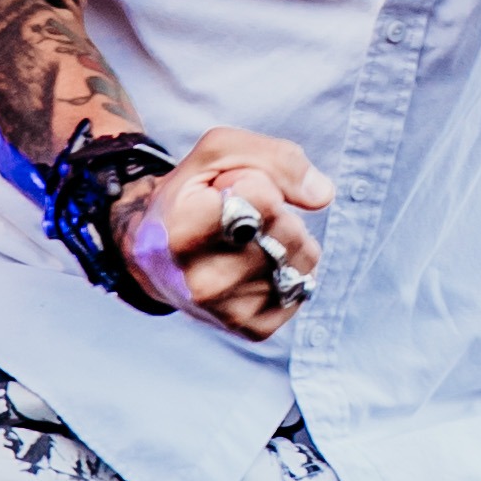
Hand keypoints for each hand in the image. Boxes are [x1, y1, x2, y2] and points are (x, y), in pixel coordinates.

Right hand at [118, 127, 329, 339]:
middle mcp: (205, 281)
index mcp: (185, 232)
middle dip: (278, 210)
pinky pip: (305, 285)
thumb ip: (274, 158)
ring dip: (289, 238)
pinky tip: (260, 264)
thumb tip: (323, 195)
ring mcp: (229, 310)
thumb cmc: (191, 196)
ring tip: (251, 239)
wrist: (157, 257)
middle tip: (240, 217)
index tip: (228, 191)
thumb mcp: (217, 153)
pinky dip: (291, 267)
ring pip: (304, 257)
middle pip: (289, 228)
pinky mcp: (253, 328)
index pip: (265, 197)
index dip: (258, 181)